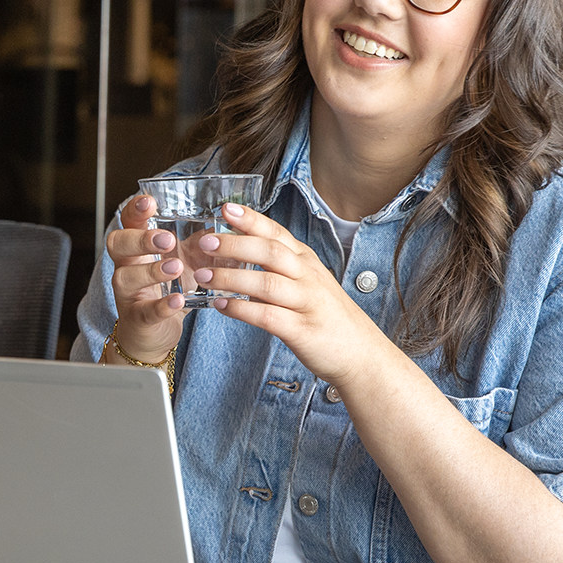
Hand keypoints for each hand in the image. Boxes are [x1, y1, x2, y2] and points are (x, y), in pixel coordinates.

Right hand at [104, 195, 187, 361]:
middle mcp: (125, 266)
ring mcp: (128, 293)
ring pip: (127, 277)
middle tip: (167, 239)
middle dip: (141, 239)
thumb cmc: (166, 291)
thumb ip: (200, 243)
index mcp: (136, 247)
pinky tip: (178, 301)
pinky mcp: (138, 318)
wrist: (153, 334)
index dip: (135, 210)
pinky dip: (163, 306)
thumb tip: (230, 222)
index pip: (128, 221)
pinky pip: (146, 310)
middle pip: (118, 244)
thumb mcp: (183, 262)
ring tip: (176, 267)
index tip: (150, 202)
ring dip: (152, 271)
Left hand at [196, 203, 387, 383]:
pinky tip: (221, 306)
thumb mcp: (308, 282)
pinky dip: (241, 310)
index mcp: (306, 261)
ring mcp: (306, 303)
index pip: (277, 232)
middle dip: (235, 245)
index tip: (226, 209)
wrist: (361, 354)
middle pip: (270, 252)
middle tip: (205, 243)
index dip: (251, 220)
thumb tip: (238, 254)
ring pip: (266, 283)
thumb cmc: (327, 316)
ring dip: (231, 278)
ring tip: (202, 276)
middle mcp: (308, 277)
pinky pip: (267, 316)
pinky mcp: (302, 331)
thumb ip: (279, 268)